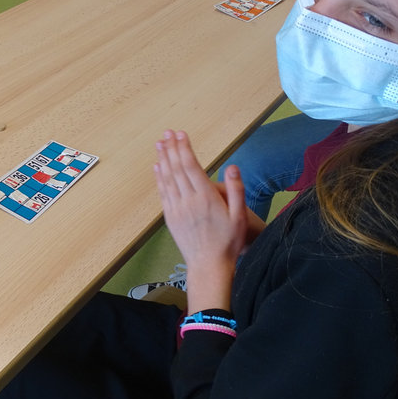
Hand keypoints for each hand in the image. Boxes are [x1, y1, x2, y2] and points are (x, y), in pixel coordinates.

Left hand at [154, 130, 247, 308]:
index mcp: (206, 198)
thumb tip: (233, 166)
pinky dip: (159, 177)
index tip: (180, 134)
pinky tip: (158, 166)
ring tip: (160, 143)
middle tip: (167, 132)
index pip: (191, 166)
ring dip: (163, 159)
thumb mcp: (240, 217)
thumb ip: (236, 190)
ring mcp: (177, 209)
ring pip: (167, 178)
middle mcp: (188, 201)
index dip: (184, 148)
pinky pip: (163, 193)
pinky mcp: (170, 217)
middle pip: (177, 169)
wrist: (209, 266)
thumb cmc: (228, 242)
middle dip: (172, 148)